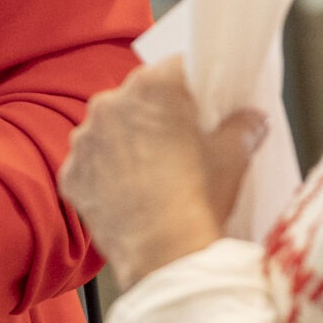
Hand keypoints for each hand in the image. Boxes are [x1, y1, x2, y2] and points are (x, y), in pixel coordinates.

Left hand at [61, 57, 266, 292]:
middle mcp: (110, 103)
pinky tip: (128, 194)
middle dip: (155, 114)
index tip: (200, 99)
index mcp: (152, 87)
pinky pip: (89, 165)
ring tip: (152, 173)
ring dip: (125, 143)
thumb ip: (242, 126)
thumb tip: (251, 118)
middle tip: (178, 141)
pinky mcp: (71, 174)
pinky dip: (105, 175)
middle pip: (137, 97)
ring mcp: (85, 139)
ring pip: (108, 129)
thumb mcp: (233, 157)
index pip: (175, 67)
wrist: (167, 255)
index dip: (191, 83)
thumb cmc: (200, 200)